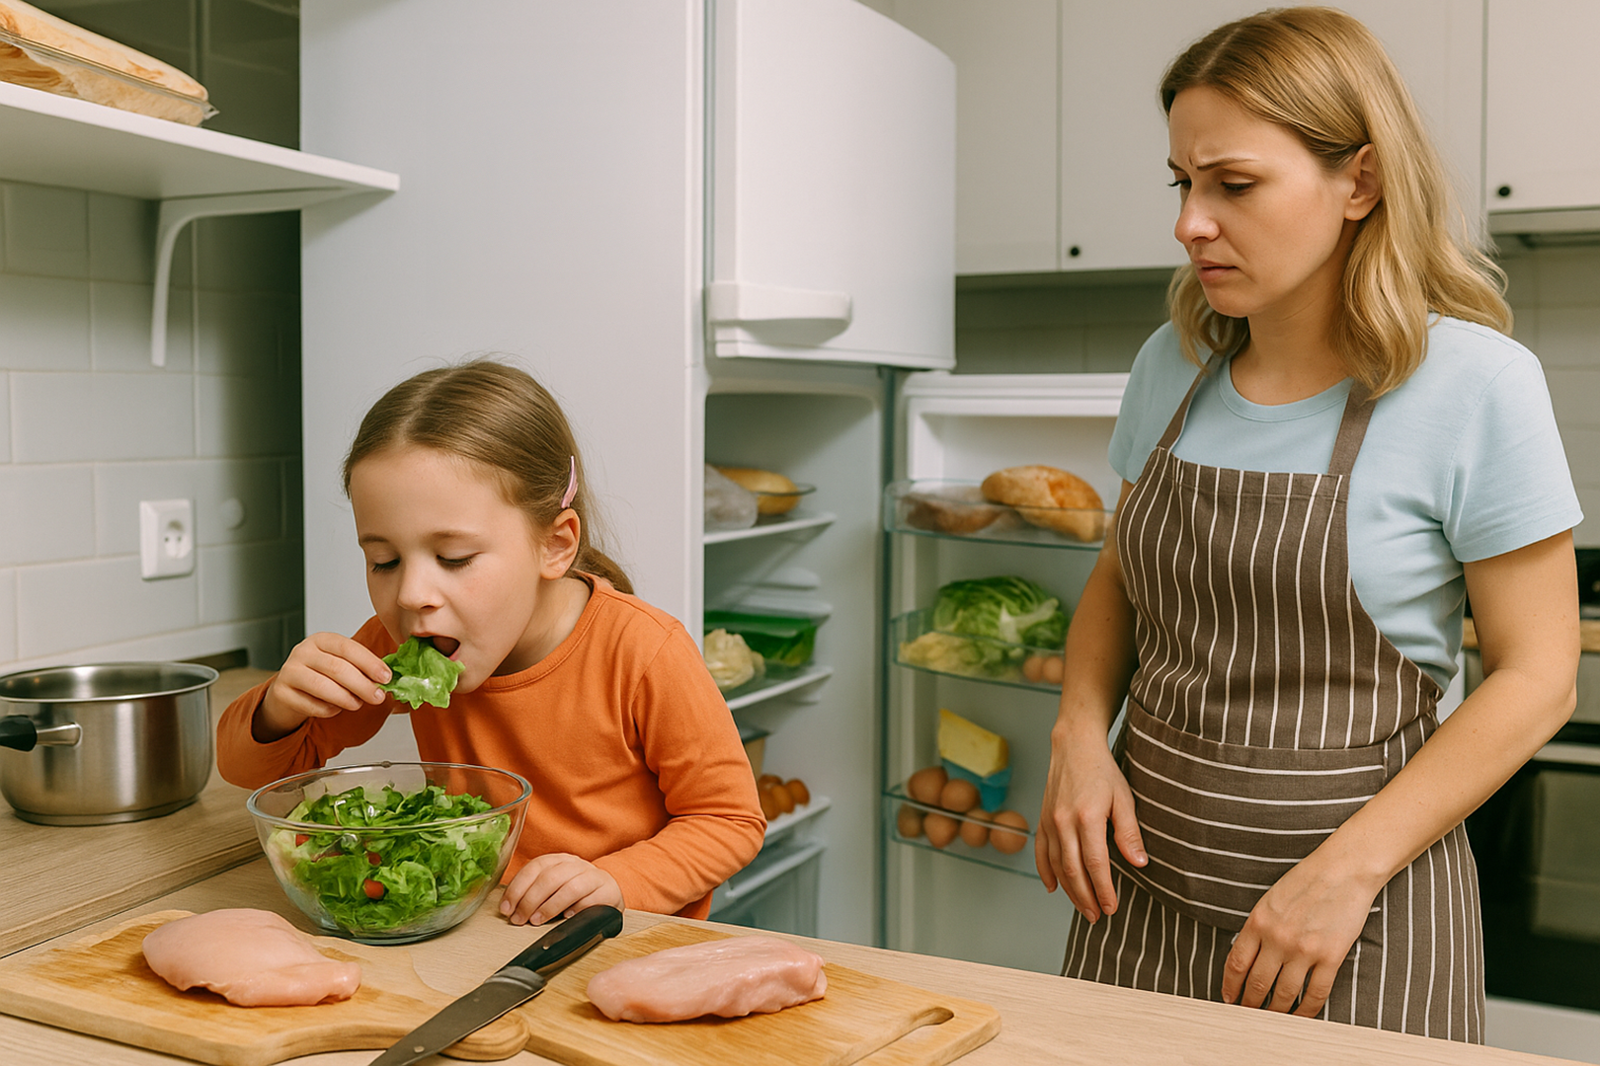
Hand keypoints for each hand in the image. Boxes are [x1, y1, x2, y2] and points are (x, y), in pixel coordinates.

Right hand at [254, 632, 391, 740]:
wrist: (288, 693)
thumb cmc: (321, 676)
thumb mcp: (340, 664)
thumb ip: (362, 668)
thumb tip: (389, 679)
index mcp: (322, 640)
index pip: (348, 647)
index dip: (369, 663)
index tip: (386, 677)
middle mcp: (303, 651)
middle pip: (337, 668)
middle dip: (362, 684)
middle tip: (378, 696)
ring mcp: (289, 671)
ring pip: (322, 686)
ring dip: (346, 698)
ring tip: (358, 704)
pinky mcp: (281, 692)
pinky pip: (310, 704)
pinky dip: (328, 710)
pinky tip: (336, 709)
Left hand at [500, 853, 623, 925]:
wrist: (608, 894)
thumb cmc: (574, 894)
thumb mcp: (553, 888)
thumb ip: (533, 892)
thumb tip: (509, 908)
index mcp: (559, 860)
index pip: (535, 867)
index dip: (518, 887)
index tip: (507, 908)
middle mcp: (575, 865)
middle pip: (550, 877)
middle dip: (530, 900)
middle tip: (519, 919)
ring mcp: (593, 877)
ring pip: (570, 887)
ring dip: (549, 906)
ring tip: (537, 920)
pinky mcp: (607, 892)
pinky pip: (590, 900)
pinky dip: (576, 909)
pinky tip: (566, 918)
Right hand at [1034, 726, 1145, 922]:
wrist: (1073, 746)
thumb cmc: (1102, 771)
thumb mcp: (1124, 799)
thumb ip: (1130, 833)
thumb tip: (1140, 864)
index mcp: (1087, 817)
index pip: (1095, 863)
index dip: (1104, 889)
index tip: (1112, 907)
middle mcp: (1063, 822)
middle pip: (1072, 870)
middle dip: (1086, 897)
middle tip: (1098, 916)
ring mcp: (1049, 822)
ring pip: (1056, 865)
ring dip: (1069, 890)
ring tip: (1083, 907)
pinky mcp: (1042, 819)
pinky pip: (1041, 852)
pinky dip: (1045, 872)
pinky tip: (1053, 888)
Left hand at [1222, 854, 1376, 1015]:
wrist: (1342, 870)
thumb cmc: (1305, 882)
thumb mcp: (1270, 901)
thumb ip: (1257, 928)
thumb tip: (1246, 958)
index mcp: (1258, 922)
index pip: (1236, 963)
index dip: (1230, 986)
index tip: (1228, 998)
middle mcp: (1277, 938)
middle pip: (1257, 984)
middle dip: (1249, 1004)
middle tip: (1247, 1014)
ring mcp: (1304, 950)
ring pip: (1284, 994)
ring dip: (1275, 1012)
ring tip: (1272, 1019)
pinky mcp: (1330, 957)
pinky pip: (1315, 994)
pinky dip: (1306, 1010)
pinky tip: (1301, 1015)